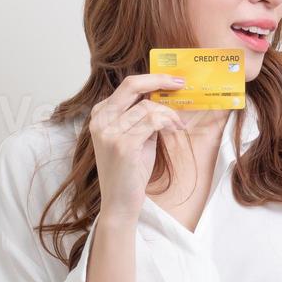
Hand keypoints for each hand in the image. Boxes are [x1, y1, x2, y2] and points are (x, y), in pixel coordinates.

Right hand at [88, 74, 189, 223]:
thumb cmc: (129, 170)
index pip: (127, 86)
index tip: (172, 80)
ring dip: (169, 114)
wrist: (120, 202)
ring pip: (148, 107)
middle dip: (160, 80)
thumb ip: (142, 116)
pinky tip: (175, 130)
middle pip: (132, 86)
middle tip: (180, 83)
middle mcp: (100, 120)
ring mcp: (109, 132)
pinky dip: (168, 123)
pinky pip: (153, 122)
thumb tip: (164, 95)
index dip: (152, 79)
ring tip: (177, 126)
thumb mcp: (134, 136)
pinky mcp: (122, 145)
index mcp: (100, 114)